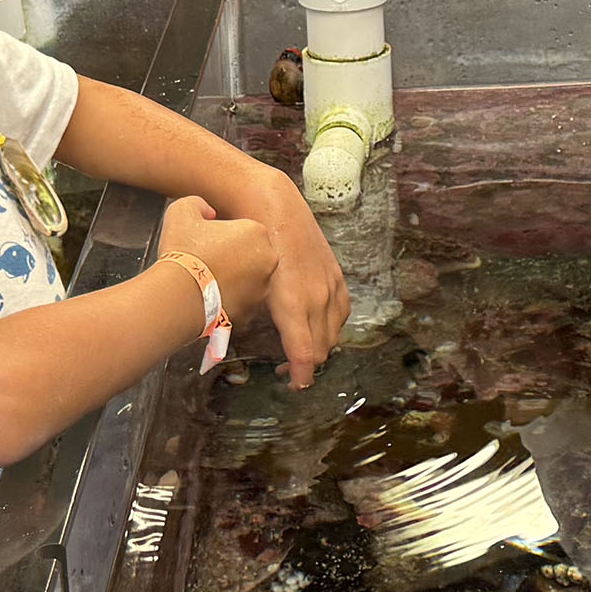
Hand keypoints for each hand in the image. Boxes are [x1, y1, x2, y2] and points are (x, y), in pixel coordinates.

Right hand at [156, 193, 276, 334]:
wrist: (179, 297)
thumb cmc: (183, 254)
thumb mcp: (182, 211)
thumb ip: (198, 204)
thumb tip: (209, 212)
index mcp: (256, 232)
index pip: (242, 230)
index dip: (221, 236)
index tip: (206, 243)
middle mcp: (268, 260)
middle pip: (250, 254)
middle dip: (232, 258)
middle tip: (207, 262)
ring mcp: (262, 289)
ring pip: (248, 280)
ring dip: (233, 280)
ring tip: (207, 281)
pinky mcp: (252, 312)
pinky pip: (241, 302)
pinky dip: (230, 300)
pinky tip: (210, 298)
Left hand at [260, 209, 351, 391]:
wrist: (274, 206)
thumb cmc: (251, 243)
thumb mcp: (248, 285)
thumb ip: (256, 316)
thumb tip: (249, 342)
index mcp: (293, 302)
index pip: (306, 353)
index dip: (302, 376)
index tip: (293, 385)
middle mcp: (317, 297)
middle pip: (322, 348)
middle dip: (306, 365)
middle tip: (286, 370)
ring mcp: (330, 285)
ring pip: (334, 333)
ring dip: (320, 347)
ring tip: (300, 350)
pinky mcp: (336, 276)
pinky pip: (342, 312)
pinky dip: (331, 326)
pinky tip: (318, 326)